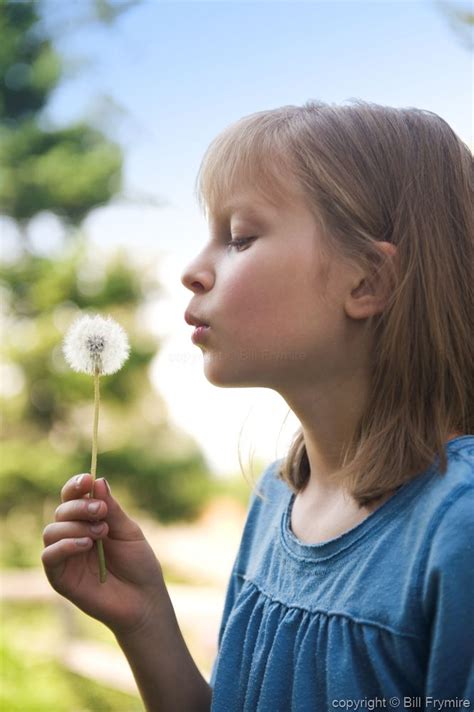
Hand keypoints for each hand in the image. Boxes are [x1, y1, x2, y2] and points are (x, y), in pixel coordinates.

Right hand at [42, 473, 166, 635]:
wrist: (144, 600)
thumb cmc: (139, 565)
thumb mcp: (128, 531)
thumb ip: (111, 509)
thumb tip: (98, 480)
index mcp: (89, 522)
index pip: (72, 498)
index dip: (75, 486)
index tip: (87, 479)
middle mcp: (73, 536)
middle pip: (61, 511)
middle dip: (79, 507)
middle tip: (101, 512)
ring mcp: (66, 557)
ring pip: (51, 531)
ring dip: (74, 526)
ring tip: (99, 533)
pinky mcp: (60, 578)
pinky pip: (49, 556)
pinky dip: (65, 545)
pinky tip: (86, 545)